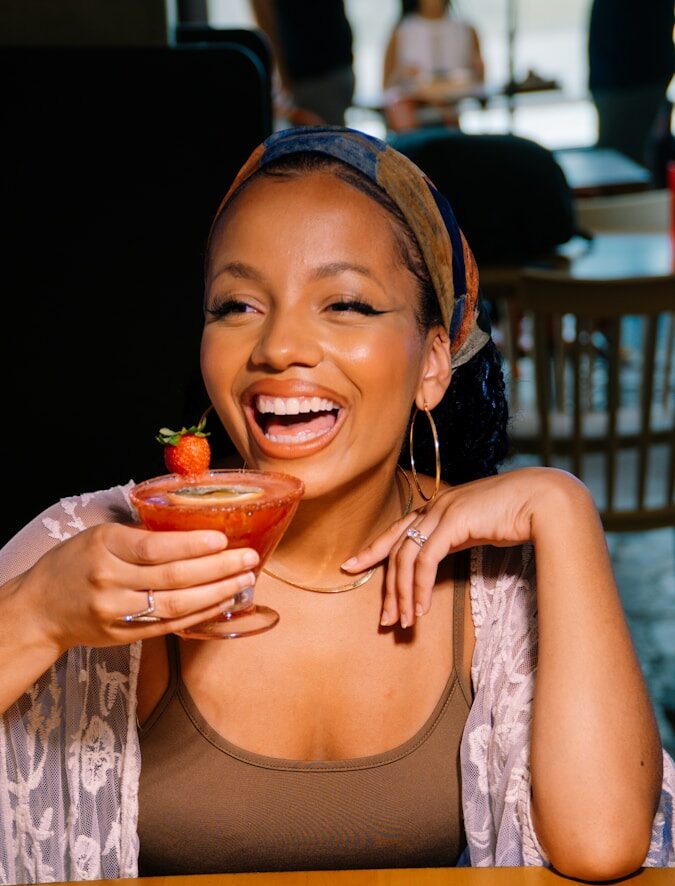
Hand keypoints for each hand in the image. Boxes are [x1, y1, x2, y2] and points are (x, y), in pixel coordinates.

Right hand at [14, 523, 258, 653]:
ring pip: (176, 605)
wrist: (41, 609)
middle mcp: (110, 581)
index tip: (221, 539)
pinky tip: (223, 602)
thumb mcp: (100, 536)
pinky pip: (170, 625)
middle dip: (217, 568)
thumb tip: (194, 529)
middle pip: (173, 578)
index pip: (154, 548)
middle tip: (248, 558)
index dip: (191, 545)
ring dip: (217, 593)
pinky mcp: (125, 636)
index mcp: (104, 547)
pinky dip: (201, 614)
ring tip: (245, 580)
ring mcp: (118, 613)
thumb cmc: (75, 563)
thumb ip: (140, 536)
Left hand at [342, 467, 579, 627]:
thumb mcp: (479, 527)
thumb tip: (444, 555)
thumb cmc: (517, 515)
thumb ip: (458, 537)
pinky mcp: (453, 522)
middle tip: (384, 618)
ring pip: (406, 558)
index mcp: (438, 507)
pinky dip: (419, 588)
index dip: (372, 550)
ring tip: (403, 622)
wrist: (543, 499)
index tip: (351, 566)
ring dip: (403, 595)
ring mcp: (442, 511)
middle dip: (387, 588)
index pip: (396, 531)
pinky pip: (425, 561)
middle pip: (396, 549)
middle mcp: (434, 507)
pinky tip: (420, 609)